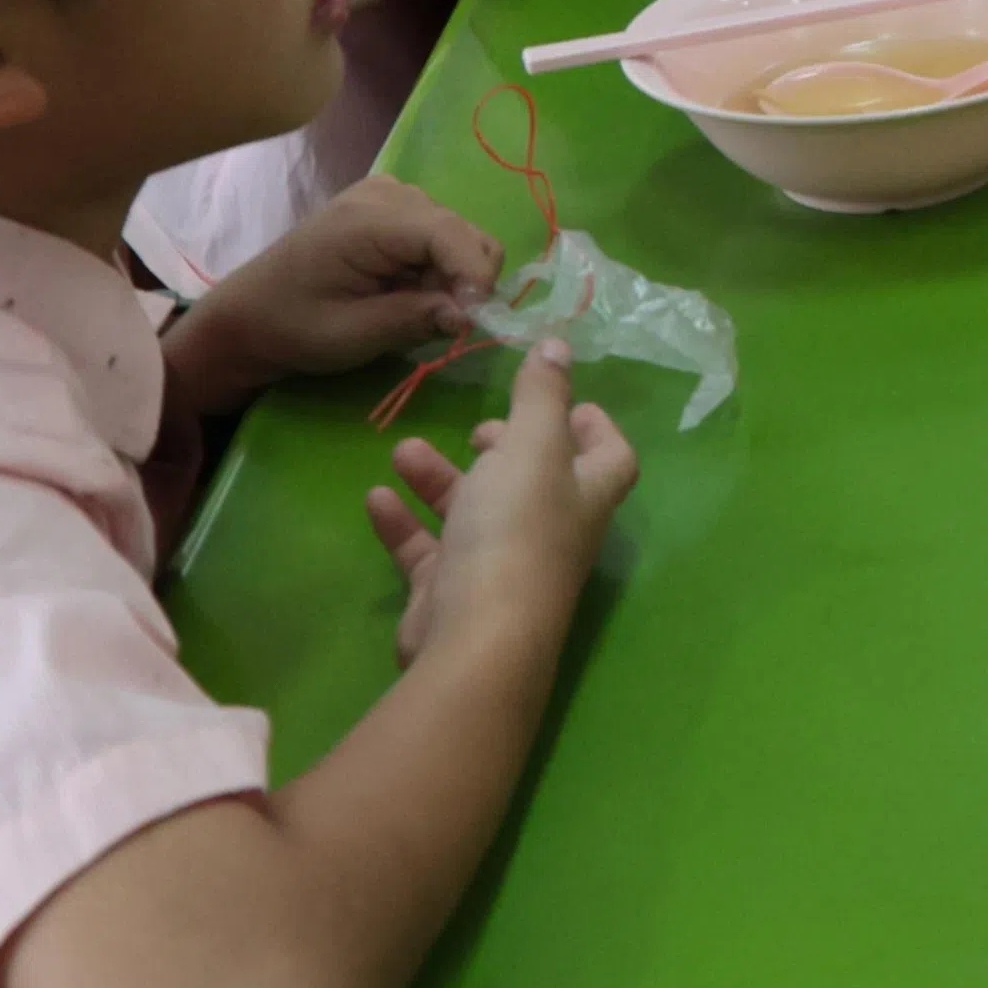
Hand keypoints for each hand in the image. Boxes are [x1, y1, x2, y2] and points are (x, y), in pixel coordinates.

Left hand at [173, 176, 501, 413]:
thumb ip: (414, 320)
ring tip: (412, 307)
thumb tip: (470, 316)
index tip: (471, 324)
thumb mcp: (351, 336)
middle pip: (463, 231)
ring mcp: (389, 193)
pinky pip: (440, 233)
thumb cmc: (293, 327)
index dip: (474, 278)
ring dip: (452, 277)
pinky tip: (406, 289)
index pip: (449, 235)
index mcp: (369, 220)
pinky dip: (438, 267)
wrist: (250, 314)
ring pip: (459, 233)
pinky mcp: (390, 204)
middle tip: (436, 323)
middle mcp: (386, 193)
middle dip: (464, 282)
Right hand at [364, 338, 638, 666]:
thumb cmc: (515, 533)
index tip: (563, 399)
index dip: (594, 426)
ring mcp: (500, 569)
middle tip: (481, 430)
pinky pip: (429, 551)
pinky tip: (377, 497)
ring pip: (473, 512)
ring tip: (405, 451)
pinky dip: (405, 523)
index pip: (609, 456)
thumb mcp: (532, 447)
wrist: (473, 642)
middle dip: (506, 449)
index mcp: (584, 496)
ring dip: (441, 478)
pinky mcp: (451, 597)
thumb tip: (561, 346)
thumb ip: (542, 395)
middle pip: (536, 482)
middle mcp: (550, 533)